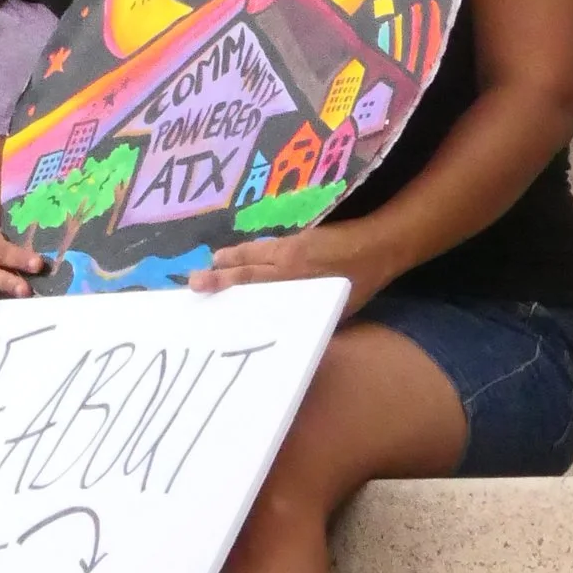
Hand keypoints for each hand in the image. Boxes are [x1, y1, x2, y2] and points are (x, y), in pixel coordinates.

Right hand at [191, 219, 377, 309]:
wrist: (378, 244)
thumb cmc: (361, 282)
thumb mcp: (338, 309)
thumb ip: (310, 316)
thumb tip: (291, 335)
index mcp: (294, 279)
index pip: (252, 284)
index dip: (228, 288)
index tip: (206, 294)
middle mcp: (286, 260)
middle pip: (245, 267)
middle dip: (219, 274)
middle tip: (193, 281)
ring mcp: (290, 245)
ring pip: (253, 252)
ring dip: (231, 258)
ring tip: (211, 263)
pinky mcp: (298, 237)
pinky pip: (266, 246)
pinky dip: (250, 251)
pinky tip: (242, 255)